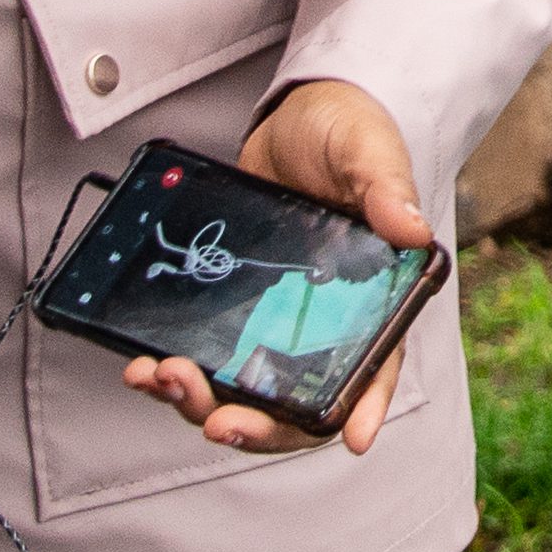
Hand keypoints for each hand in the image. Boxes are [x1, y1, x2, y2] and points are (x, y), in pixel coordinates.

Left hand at [119, 80, 427, 456]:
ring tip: (162, 381)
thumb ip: (385, 187)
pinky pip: (209, 356)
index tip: (350, 439)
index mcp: (374, 297)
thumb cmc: (348, 131)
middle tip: (217, 421)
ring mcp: (278, 319)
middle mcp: (327, 322)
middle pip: (298, 401)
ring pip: (245, 389)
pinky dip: (176, 370)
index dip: (366, 407)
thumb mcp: (368, 150)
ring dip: (204, 402)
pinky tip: (142, 364)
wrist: (297, 112)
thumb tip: (409, 230)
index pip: (377, 367)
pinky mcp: (236, 307)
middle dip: (258, 423)